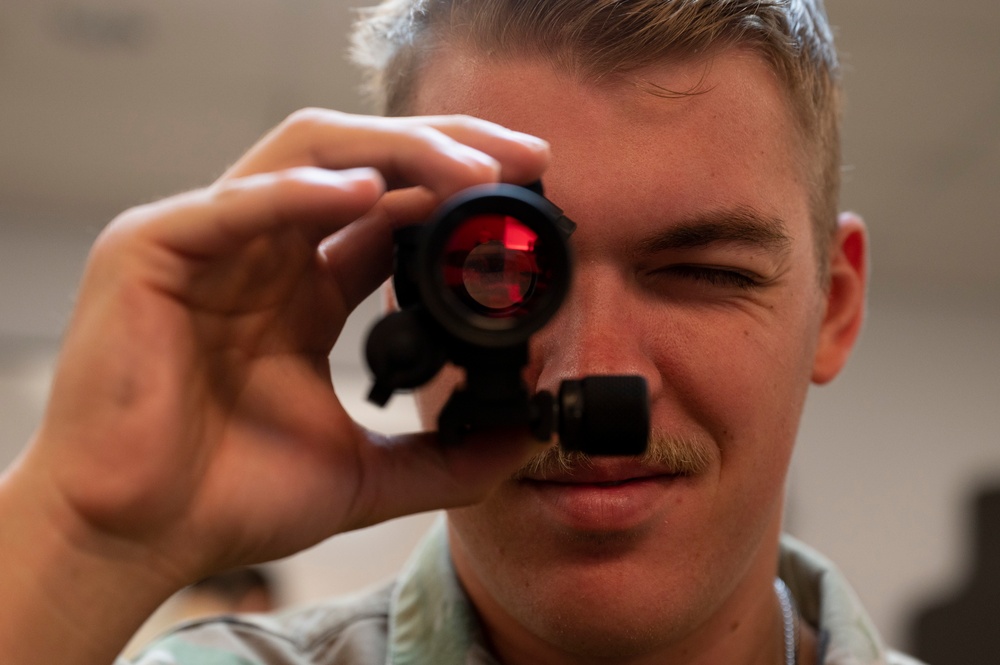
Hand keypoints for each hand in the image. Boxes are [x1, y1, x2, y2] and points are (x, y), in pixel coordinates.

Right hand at [0, 109, 549, 663]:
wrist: (136, 539)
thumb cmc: (229, 500)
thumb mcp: (363, 475)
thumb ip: (443, 460)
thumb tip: (522, 442)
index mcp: (306, 292)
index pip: (391, 213)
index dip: (457, 196)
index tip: (530, 198)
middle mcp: (265, 255)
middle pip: (362, 166)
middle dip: (445, 150)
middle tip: (523, 159)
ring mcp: (209, 244)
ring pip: (307, 158)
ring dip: (393, 152)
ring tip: (470, 170)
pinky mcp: (151, 252)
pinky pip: (232, 204)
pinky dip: (297, 193)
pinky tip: (363, 194)